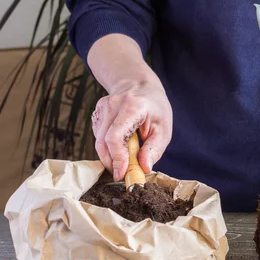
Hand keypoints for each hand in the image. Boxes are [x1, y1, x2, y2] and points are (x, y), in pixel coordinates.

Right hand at [88, 34, 172, 179]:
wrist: (139, 85)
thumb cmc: (155, 108)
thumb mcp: (163, 128)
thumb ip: (154, 149)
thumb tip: (144, 168)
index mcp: (132, 107)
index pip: (115, 137)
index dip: (117, 158)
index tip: (121, 174)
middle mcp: (112, 105)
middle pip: (102, 142)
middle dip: (111, 162)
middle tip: (123, 174)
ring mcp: (101, 107)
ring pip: (98, 141)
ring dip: (109, 156)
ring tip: (126, 158)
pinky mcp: (96, 112)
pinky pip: (98, 136)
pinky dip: (107, 147)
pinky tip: (121, 144)